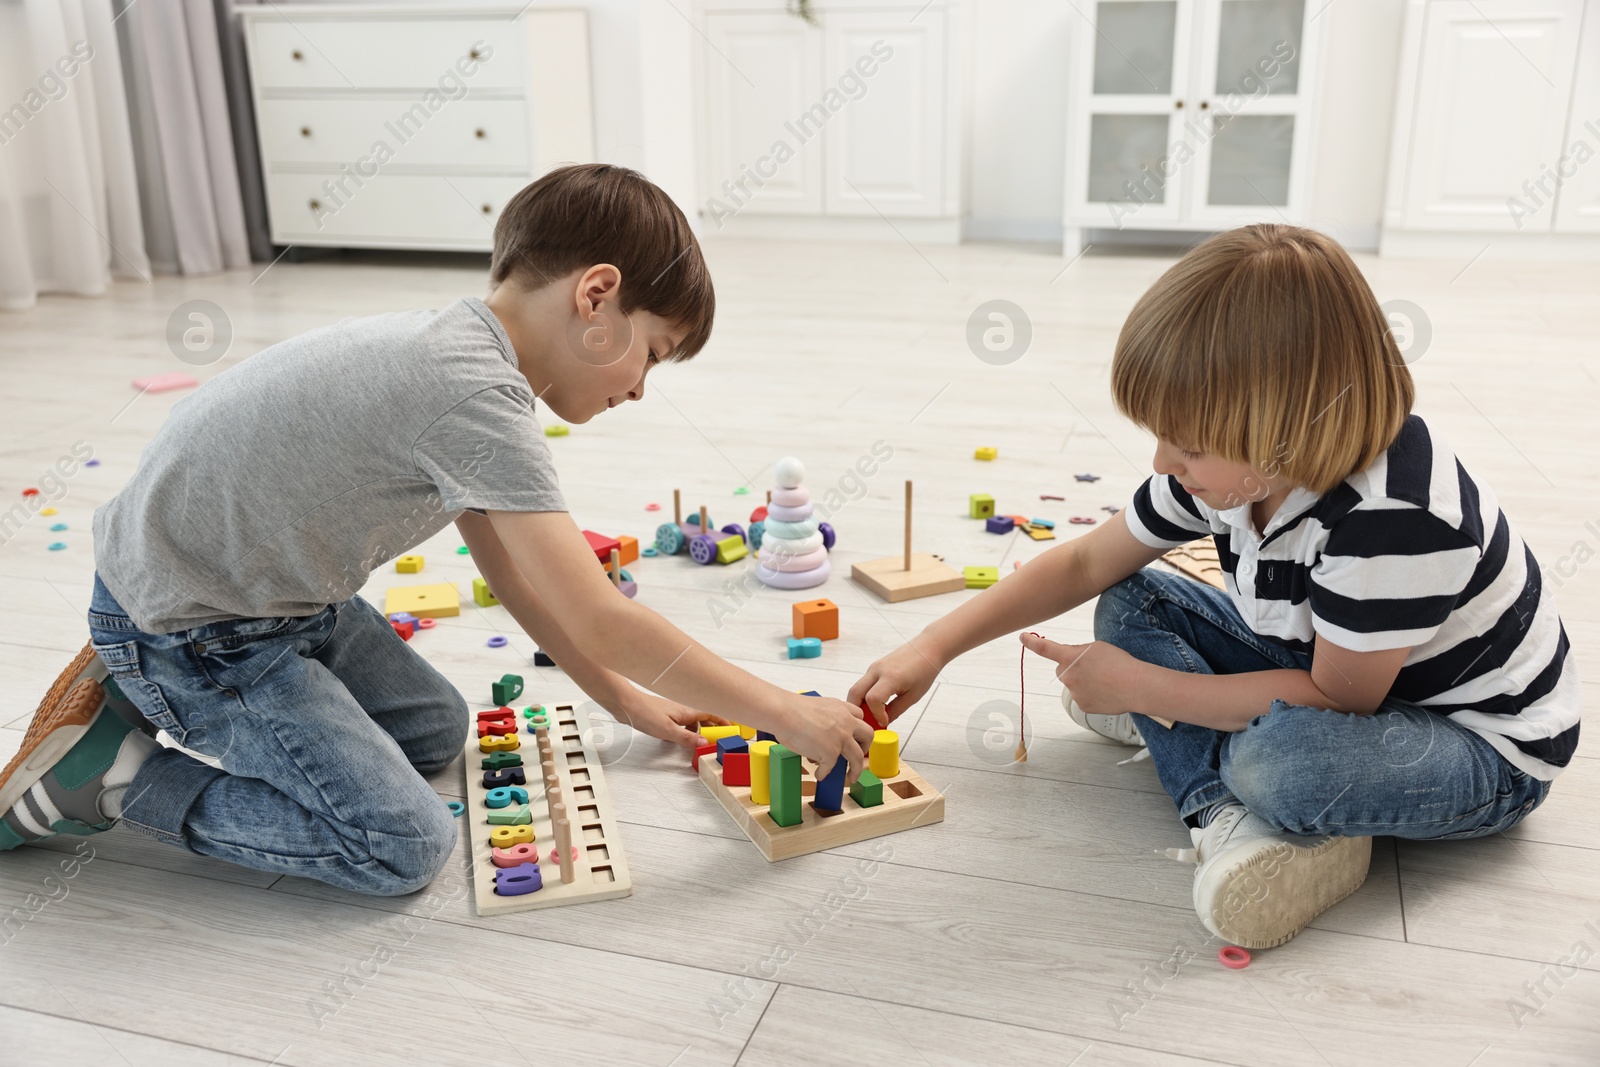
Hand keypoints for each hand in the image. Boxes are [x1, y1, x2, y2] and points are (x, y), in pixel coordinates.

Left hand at [609, 689, 729, 750]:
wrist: (626, 705)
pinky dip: (686, 730)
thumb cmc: (644, 713)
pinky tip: (680, 738)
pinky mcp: (665, 715)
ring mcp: (674, 711)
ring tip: (700, 742)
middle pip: (705, 717)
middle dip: (714, 727)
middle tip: (719, 739)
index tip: (732, 729)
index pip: (712, 714)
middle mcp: (683, 709)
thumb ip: (687, 738)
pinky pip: (682, 722)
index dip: (724, 720)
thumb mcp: (668, 731)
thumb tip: (705, 743)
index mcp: (687, 711)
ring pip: (693, 720)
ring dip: (699, 730)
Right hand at [771, 694, 874, 781]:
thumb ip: (827, 721)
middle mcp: (846, 722)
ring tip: (851, 777)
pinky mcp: (831, 752)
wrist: (783, 712)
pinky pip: (831, 767)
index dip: (858, 729)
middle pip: (868, 735)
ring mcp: (841, 738)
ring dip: (856, 770)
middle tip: (859, 755)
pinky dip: (824, 772)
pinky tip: (820, 774)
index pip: (859, 717)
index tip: (856, 737)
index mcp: (841, 708)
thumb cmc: (790, 710)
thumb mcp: (817, 708)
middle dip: (865, 747)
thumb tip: (823, 740)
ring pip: (858, 757)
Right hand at [847, 639, 943, 728]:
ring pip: (856, 688)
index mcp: (891, 677)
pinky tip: (876, 703)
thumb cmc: (924, 670)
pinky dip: (864, 695)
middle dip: (857, 710)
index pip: (872, 699)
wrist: (927, 649)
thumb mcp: (913, 696)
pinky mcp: (874, 666)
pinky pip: (863, 683)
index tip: (883, 722)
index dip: (876, 714)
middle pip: (855, 693)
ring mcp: (874, 667)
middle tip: (867, 721)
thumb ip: (896, 710)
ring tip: (873, 713)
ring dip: (859, 703)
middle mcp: (878, 670)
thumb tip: (884, 722)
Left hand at [1020, 633, 1148, 715]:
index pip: (1045, 648)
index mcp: (1070, 657)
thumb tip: (1069, 659)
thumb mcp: (1096, 648)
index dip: (1031, 642)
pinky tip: (1105, 690)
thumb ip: (1077, 652)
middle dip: (1070, 667)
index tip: (1022, 637)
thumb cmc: (1119, 663)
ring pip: (1072, 684)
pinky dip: (1090, 693)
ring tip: (1104, 679)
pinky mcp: (1081, 706)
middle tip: (1092, 667)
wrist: (1136, 686)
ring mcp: (1073, 693)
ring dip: (1083, 681)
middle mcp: (1067, 676)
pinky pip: (1081, 696)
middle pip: (1061, 669)